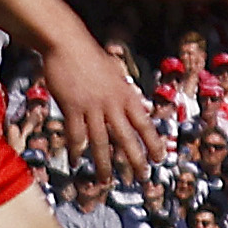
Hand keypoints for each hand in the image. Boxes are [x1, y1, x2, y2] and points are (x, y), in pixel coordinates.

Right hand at [38, 24, 161, 178]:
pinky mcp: (71, 108)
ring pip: (100, 142)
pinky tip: (76, 164)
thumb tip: (138, 105)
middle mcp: (113, 103)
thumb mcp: (116, 74)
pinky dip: (76, 151)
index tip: (159, 159)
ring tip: (106, 182)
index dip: (153, 143)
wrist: (68, 44)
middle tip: (141, 179)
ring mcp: (92, 107)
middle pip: (127, 137)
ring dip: (104, 165)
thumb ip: (125, 92)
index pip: (144, 123)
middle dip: (134, 160)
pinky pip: (75, 136)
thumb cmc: (92, 58)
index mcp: (127, 95)